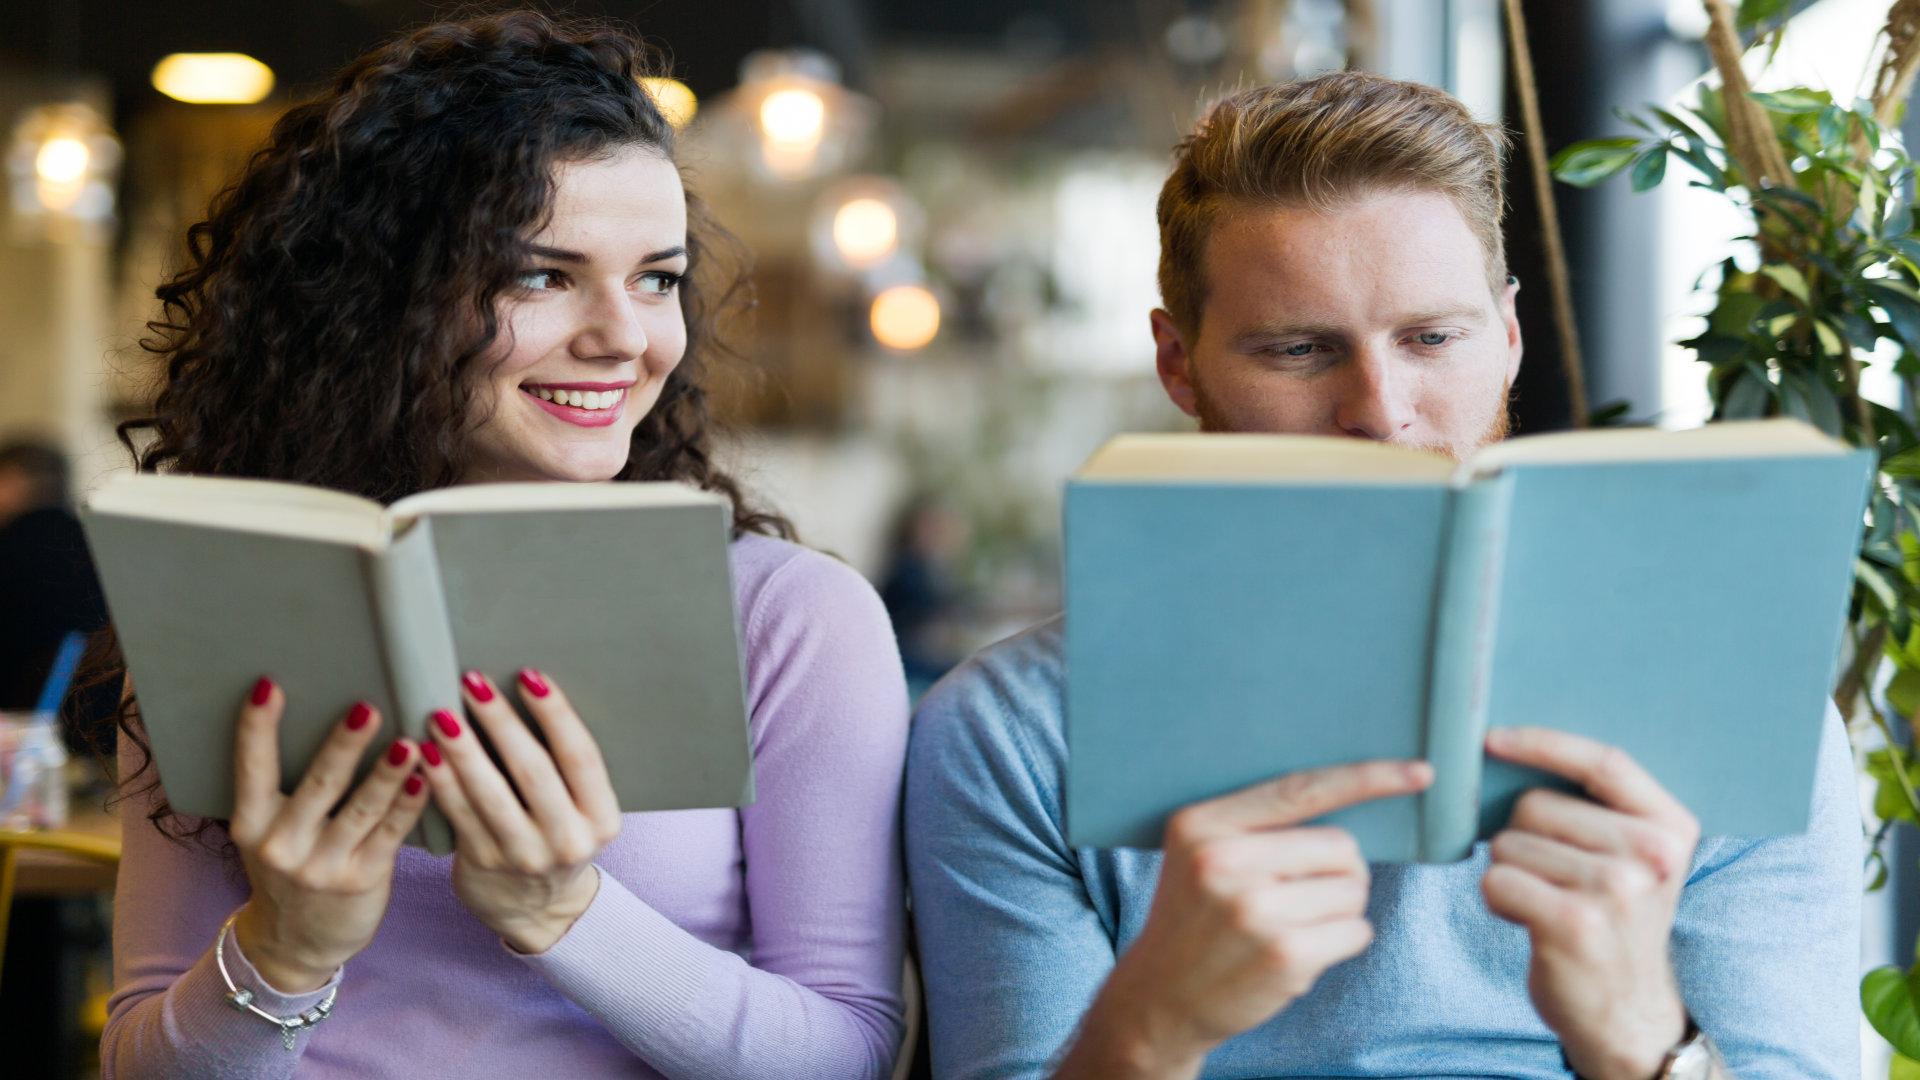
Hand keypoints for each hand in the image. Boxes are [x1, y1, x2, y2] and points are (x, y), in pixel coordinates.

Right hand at [228, 678, 429, 992]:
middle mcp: (282, 844)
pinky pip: (390, 835)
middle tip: (366, 707)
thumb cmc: (291, 869)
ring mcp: (322, 867)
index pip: (251, 768)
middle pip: (319, 784)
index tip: (268, 685)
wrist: (294, 945)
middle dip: (344, 745)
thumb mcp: (272, 832)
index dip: (257, 727)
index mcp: (252, 823)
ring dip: (388, 773)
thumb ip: (291, 789)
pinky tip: (427, 780)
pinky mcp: (360, 881)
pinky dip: (409, 806)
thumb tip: (338, 721)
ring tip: (411, 742)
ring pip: (361, 810)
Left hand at [421, 668, 621, 953]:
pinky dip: (440, 781)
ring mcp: (525, 856)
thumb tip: (522, 693)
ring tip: (441, 714)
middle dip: (501, 722)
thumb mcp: (581, 810)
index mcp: (602, 819)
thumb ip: (563, 769)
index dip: (556, 713)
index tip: (529, 676)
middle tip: (473, 683)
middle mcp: (569, 840)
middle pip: (533, 771)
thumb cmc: (557, 837)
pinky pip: (458, 814)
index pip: (581, 756)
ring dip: (463, 749)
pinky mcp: (485, 864)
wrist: (538, 908)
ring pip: (490, 793)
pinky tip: (424, 754)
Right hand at [1058, 759, 1432, 1079]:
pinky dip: (1342, 941)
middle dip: (1340, 872)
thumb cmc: (1194, 917)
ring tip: (1294, 925)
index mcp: (1202, 824)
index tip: (1421, 772)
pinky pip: (1356, 931)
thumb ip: (1254, 826)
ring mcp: (1254, 910)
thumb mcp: (1199, 854)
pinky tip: (1301, 952)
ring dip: (1340, 910)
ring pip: (1353, 890)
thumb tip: (1353, 804)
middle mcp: (1223, 861)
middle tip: (1302, 896)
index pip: (1301, 789)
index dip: (1368, 778)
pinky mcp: (1283, 955)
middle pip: (1340, 847)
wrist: (1161, 997)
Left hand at [1481, 727, 1697, 1079]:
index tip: (1494, 740)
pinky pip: (1495, 881)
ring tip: (1546, 903)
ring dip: (1510, 872)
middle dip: (1521, 836)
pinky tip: (1527, 922)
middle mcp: (1651, 855)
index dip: (1543, 743)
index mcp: (1670, 827)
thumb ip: (1598, 808)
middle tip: (1551, 878)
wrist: (1626, 1011)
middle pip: (1535, 804)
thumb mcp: (1633, 859)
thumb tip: (1508, 748)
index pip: (1602, 762)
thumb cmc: (1613, 921)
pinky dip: (1496, 899)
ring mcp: (1616, 891)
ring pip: (1508, 844)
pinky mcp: (1574, 923)